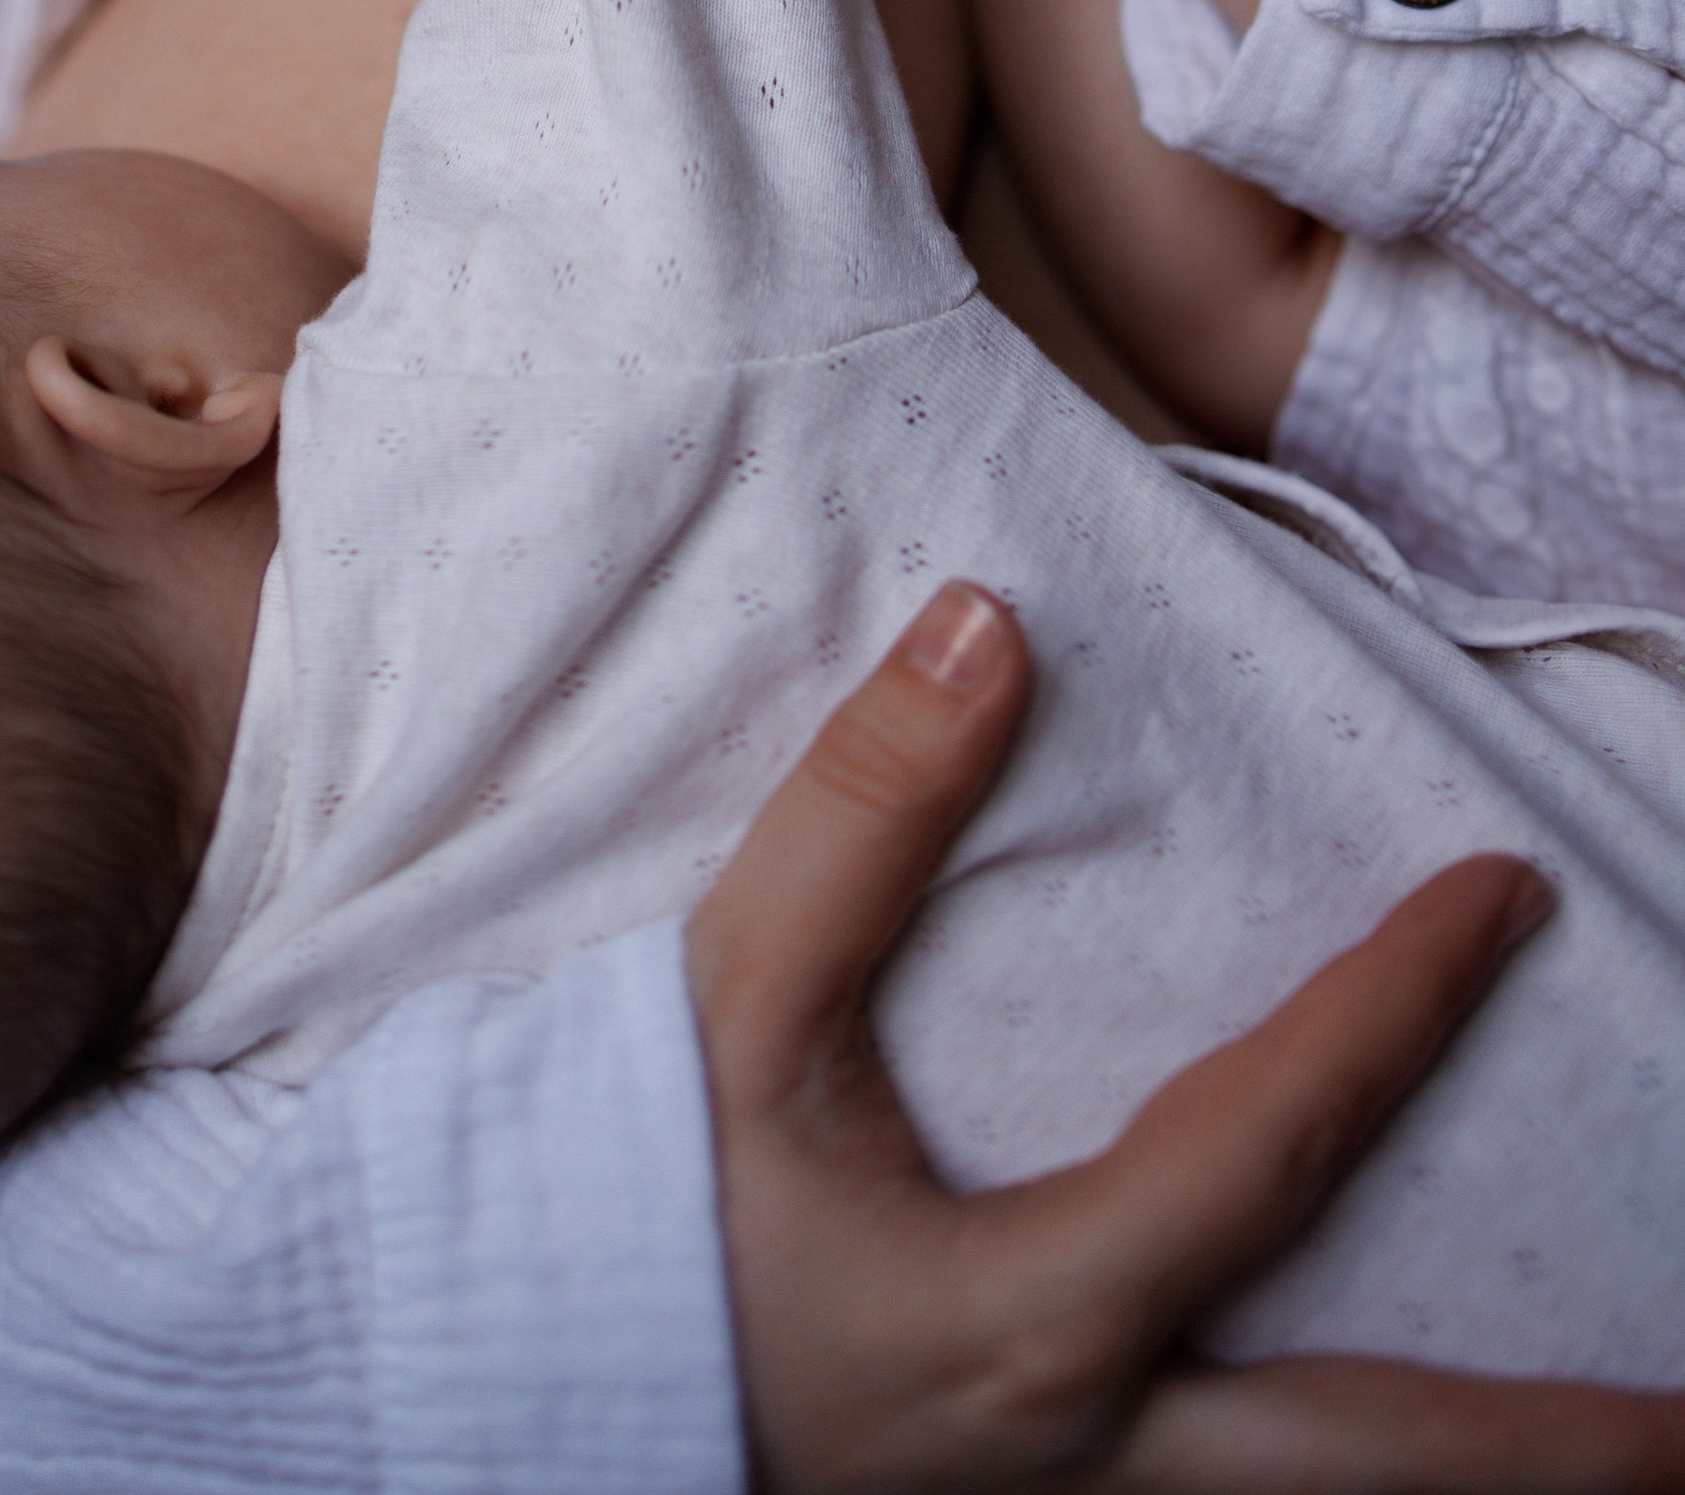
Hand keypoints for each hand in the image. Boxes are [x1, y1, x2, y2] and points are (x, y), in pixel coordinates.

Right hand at [689, 583, 1681, 1492]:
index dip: (1401, 1013)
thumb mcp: (718, 1009)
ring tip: (1619, 1456)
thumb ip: (855, 818)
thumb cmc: (609, 1214)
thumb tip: (991, 631)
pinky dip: (1322, 1489)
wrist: (471, 1395)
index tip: (1504, 900)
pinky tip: (1362, 1450)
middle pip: (1379, 1466)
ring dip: (1469, 1490)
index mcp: (1035, 1316)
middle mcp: (1085, 1456)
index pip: (1276, 1144)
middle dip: (1562, 1447)